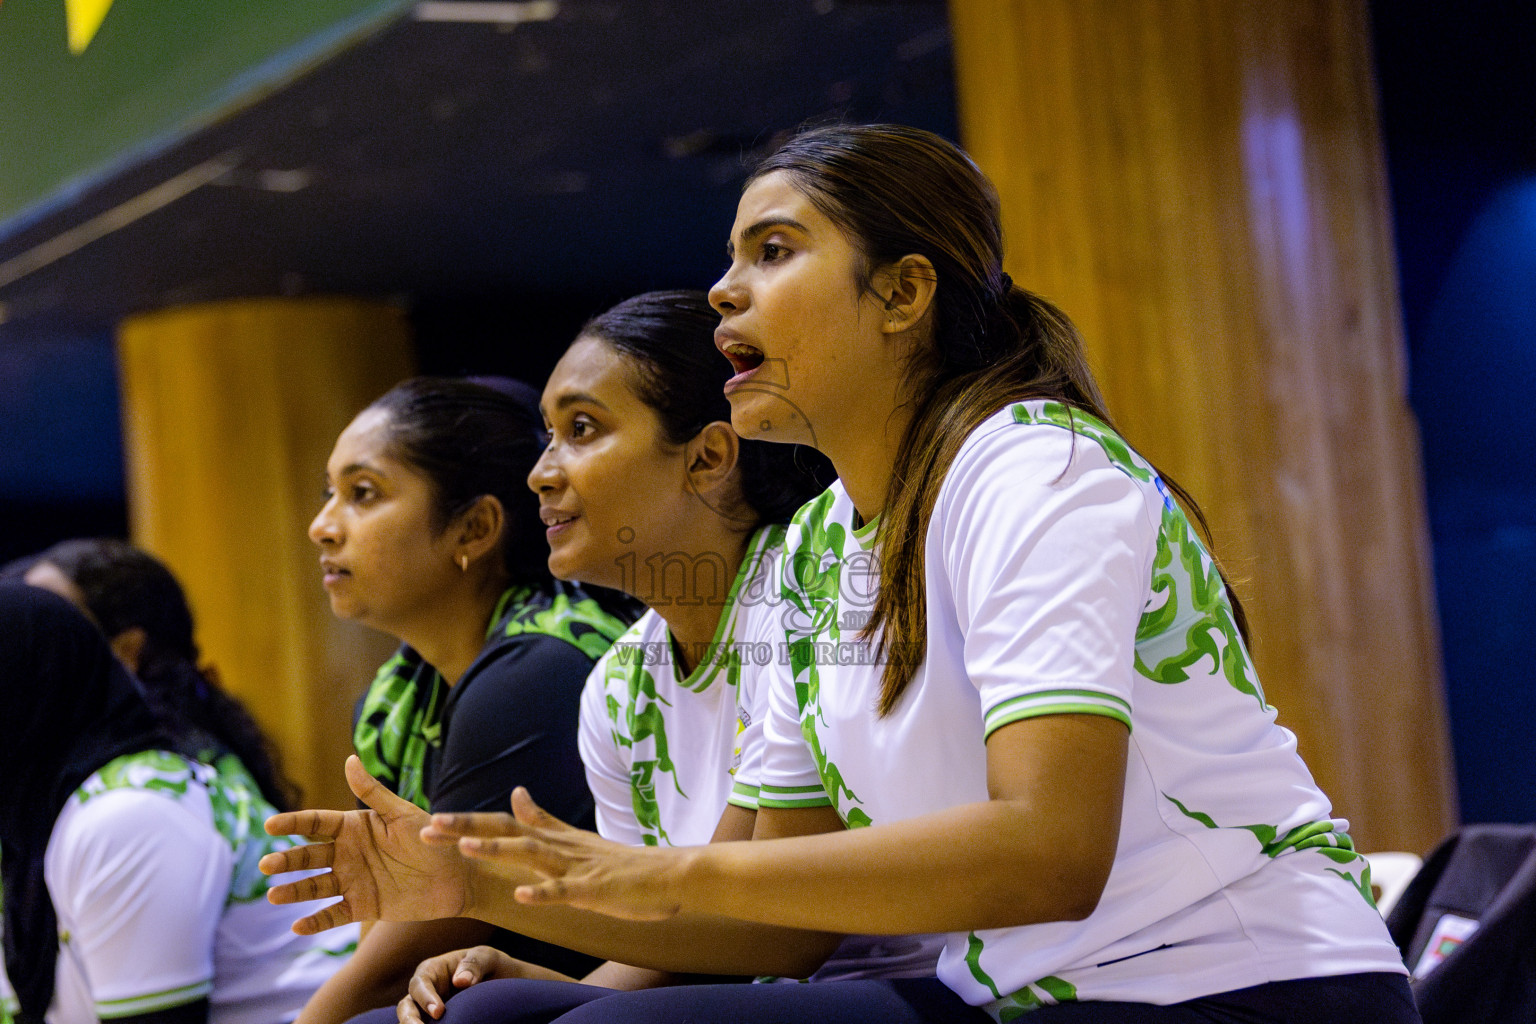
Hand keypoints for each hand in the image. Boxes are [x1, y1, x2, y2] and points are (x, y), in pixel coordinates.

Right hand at [259, 756, 471, 933]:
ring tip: (273, 896)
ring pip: (316, 886)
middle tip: (266, 865)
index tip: (269, 825)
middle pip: (309, 856)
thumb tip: (349, 759)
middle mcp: (348, 853)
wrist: (457, 876)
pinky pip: (334, 914)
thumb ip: (374, 792)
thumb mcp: (402, 814)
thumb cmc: (432, 839)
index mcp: (354, 827)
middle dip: (287, 860)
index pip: (316, 823)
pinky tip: (298, 926)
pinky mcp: (362, 905)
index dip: (292, 823)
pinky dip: (316, 921)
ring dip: (294, 891)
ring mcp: (353, 881)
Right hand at [399, 946, 571, 1022]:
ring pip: (411, 1020)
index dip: (425, 998)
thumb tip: (459, 981)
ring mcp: (428, 1009)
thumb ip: (475, 964)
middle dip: (409, 1019)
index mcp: (432, 970)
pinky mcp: (437, 1023)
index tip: (439, 1012)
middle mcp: (426, 991)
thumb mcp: (487, 957)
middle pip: (407, 1005)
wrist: (503, 982)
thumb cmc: (490, 965)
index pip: (420, 983)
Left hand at [424, 787, 690, 921]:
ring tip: (465, 848)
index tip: (431, 819)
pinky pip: (563, 892)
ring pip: (531, 855)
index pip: (503, 823)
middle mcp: (560, 846)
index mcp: (554, 837)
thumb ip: (544, 819)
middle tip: (428, 826)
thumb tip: (515, 792)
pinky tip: (520, 895)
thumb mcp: (575, 838)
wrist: (669, 872)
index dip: (467, 822)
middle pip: (507, 832)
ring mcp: (576, 867)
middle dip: (466, 829)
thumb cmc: (622, 863)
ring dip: (497, 850)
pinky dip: (541, 892)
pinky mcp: (593, 890)